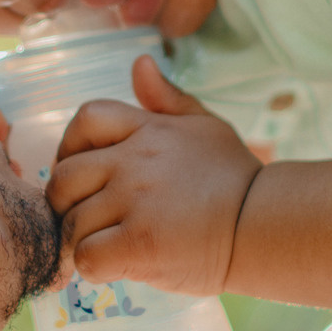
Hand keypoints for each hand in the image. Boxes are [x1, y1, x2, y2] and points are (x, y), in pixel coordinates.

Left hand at [46, 57, 260, 294]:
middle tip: (92, 219)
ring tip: (112, 247)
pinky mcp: (139, 243)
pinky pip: (85, 256)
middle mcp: (136, 161)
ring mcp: (135, 201)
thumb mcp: (206, 127)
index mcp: (149, 130)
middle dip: (67, 202)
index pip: (86, 119)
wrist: (268, 228)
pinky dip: (92, 267)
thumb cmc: (236, 181)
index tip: (86, 173)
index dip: (72, 146)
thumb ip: (168, 99)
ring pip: (71, 222)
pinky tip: (117, 266)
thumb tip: (140, 63)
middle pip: (63, 177)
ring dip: (82, 240)